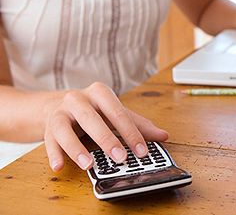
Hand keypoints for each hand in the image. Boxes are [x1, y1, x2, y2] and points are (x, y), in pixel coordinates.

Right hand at [43, 82, 168, 171]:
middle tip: (120, 158)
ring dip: (77, 148)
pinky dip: (53, 154)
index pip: (118, 112)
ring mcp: (61, 112)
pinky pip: (49, 141)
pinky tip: (59, 166)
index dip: (131, 132)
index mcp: (100, 92)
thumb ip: (138, 124)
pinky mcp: (48, 127)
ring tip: (88, 164)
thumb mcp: (115, 113)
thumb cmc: (93, 110)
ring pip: (66, 129)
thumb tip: (163, 135)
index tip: (141, 150)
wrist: (58, 105)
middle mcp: (78, 99)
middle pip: (92, 119)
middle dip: (107, 140)